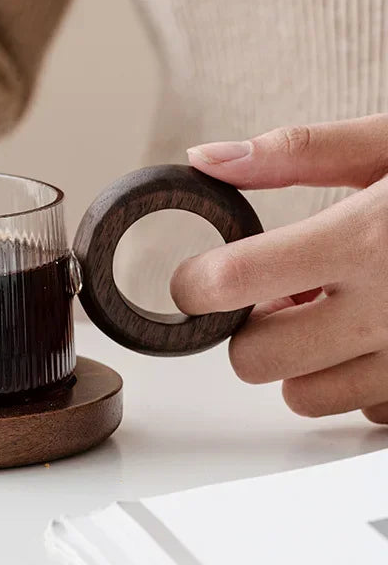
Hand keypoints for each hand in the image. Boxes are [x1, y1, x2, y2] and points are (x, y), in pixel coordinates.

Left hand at [171, 115, 387, 423]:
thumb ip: (296, 153)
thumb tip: (207, 157)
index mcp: (365, 239)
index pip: (230, 283)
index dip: (196, 285)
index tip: (198, 278)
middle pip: (255, 360)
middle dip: (252, 330)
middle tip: (281, 294)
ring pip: (304, 397)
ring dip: (303, 362)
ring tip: (336, 312)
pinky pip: (366, 411)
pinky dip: (358, 381)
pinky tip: (380, 337)